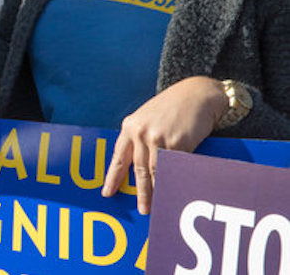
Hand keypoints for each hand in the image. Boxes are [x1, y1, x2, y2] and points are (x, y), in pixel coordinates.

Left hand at [101, 76, 227, 213]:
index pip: (118, 158)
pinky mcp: (177, 143)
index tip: (107, 193)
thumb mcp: (148, 118)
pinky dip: (172, 181)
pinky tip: (172, 191)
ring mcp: (158, 138)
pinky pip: (173, 167)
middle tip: (143, 209)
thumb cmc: (172, 107)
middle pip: (138, 170)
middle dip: (140, 192)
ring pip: (155, 172)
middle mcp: (140, 133)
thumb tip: (139, 164)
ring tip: (156, 206)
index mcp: (129, 126)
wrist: (197, 94)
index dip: (112, 177)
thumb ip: (140, 137)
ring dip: (156, 191)